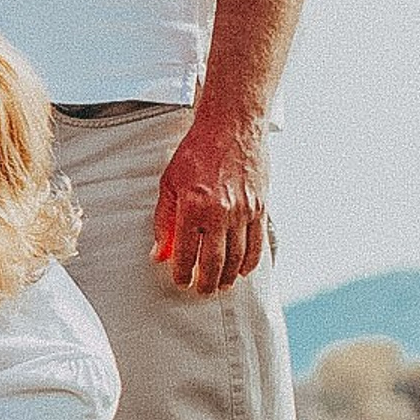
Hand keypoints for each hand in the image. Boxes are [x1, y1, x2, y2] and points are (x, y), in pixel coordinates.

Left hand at [153, 108, 270, 294]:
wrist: (231, 127)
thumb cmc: (195, 153)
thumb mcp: (169, 184)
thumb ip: (163, 221)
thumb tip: (158, 254)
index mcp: (193, 207)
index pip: (186, 252)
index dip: (182, 272)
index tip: (180, 281)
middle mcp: (220, 212)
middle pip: (214, 261)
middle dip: (206, 282)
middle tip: (201, 292)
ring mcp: (244, 211)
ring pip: (238, 257)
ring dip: (229, 277)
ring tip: (220, 286)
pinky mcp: (260, 207)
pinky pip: (257, 243)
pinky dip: (250, 261)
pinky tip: (242, 270)